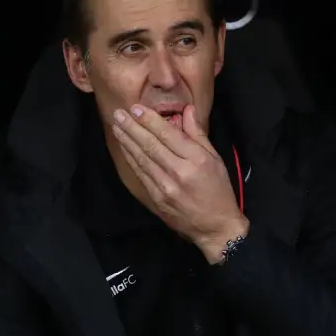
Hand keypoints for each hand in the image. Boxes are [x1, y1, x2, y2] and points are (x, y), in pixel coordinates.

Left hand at [112, 104, 248, 261]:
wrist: (215, 227)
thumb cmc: (219, 191)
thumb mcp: (216, 159)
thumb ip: (198, 134)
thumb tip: (187, 110)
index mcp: (196, 160)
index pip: (168, 135)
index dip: (149, 120)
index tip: (136, 108)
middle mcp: (179, 172)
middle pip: (150, 145)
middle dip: (132, 127)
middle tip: (118, 113)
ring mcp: (165, 187)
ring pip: (141, 158)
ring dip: (127, 140)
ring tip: (116, 126)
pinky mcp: (156, 198)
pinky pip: (140, 173)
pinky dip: (131, 158)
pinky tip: (124, 147)